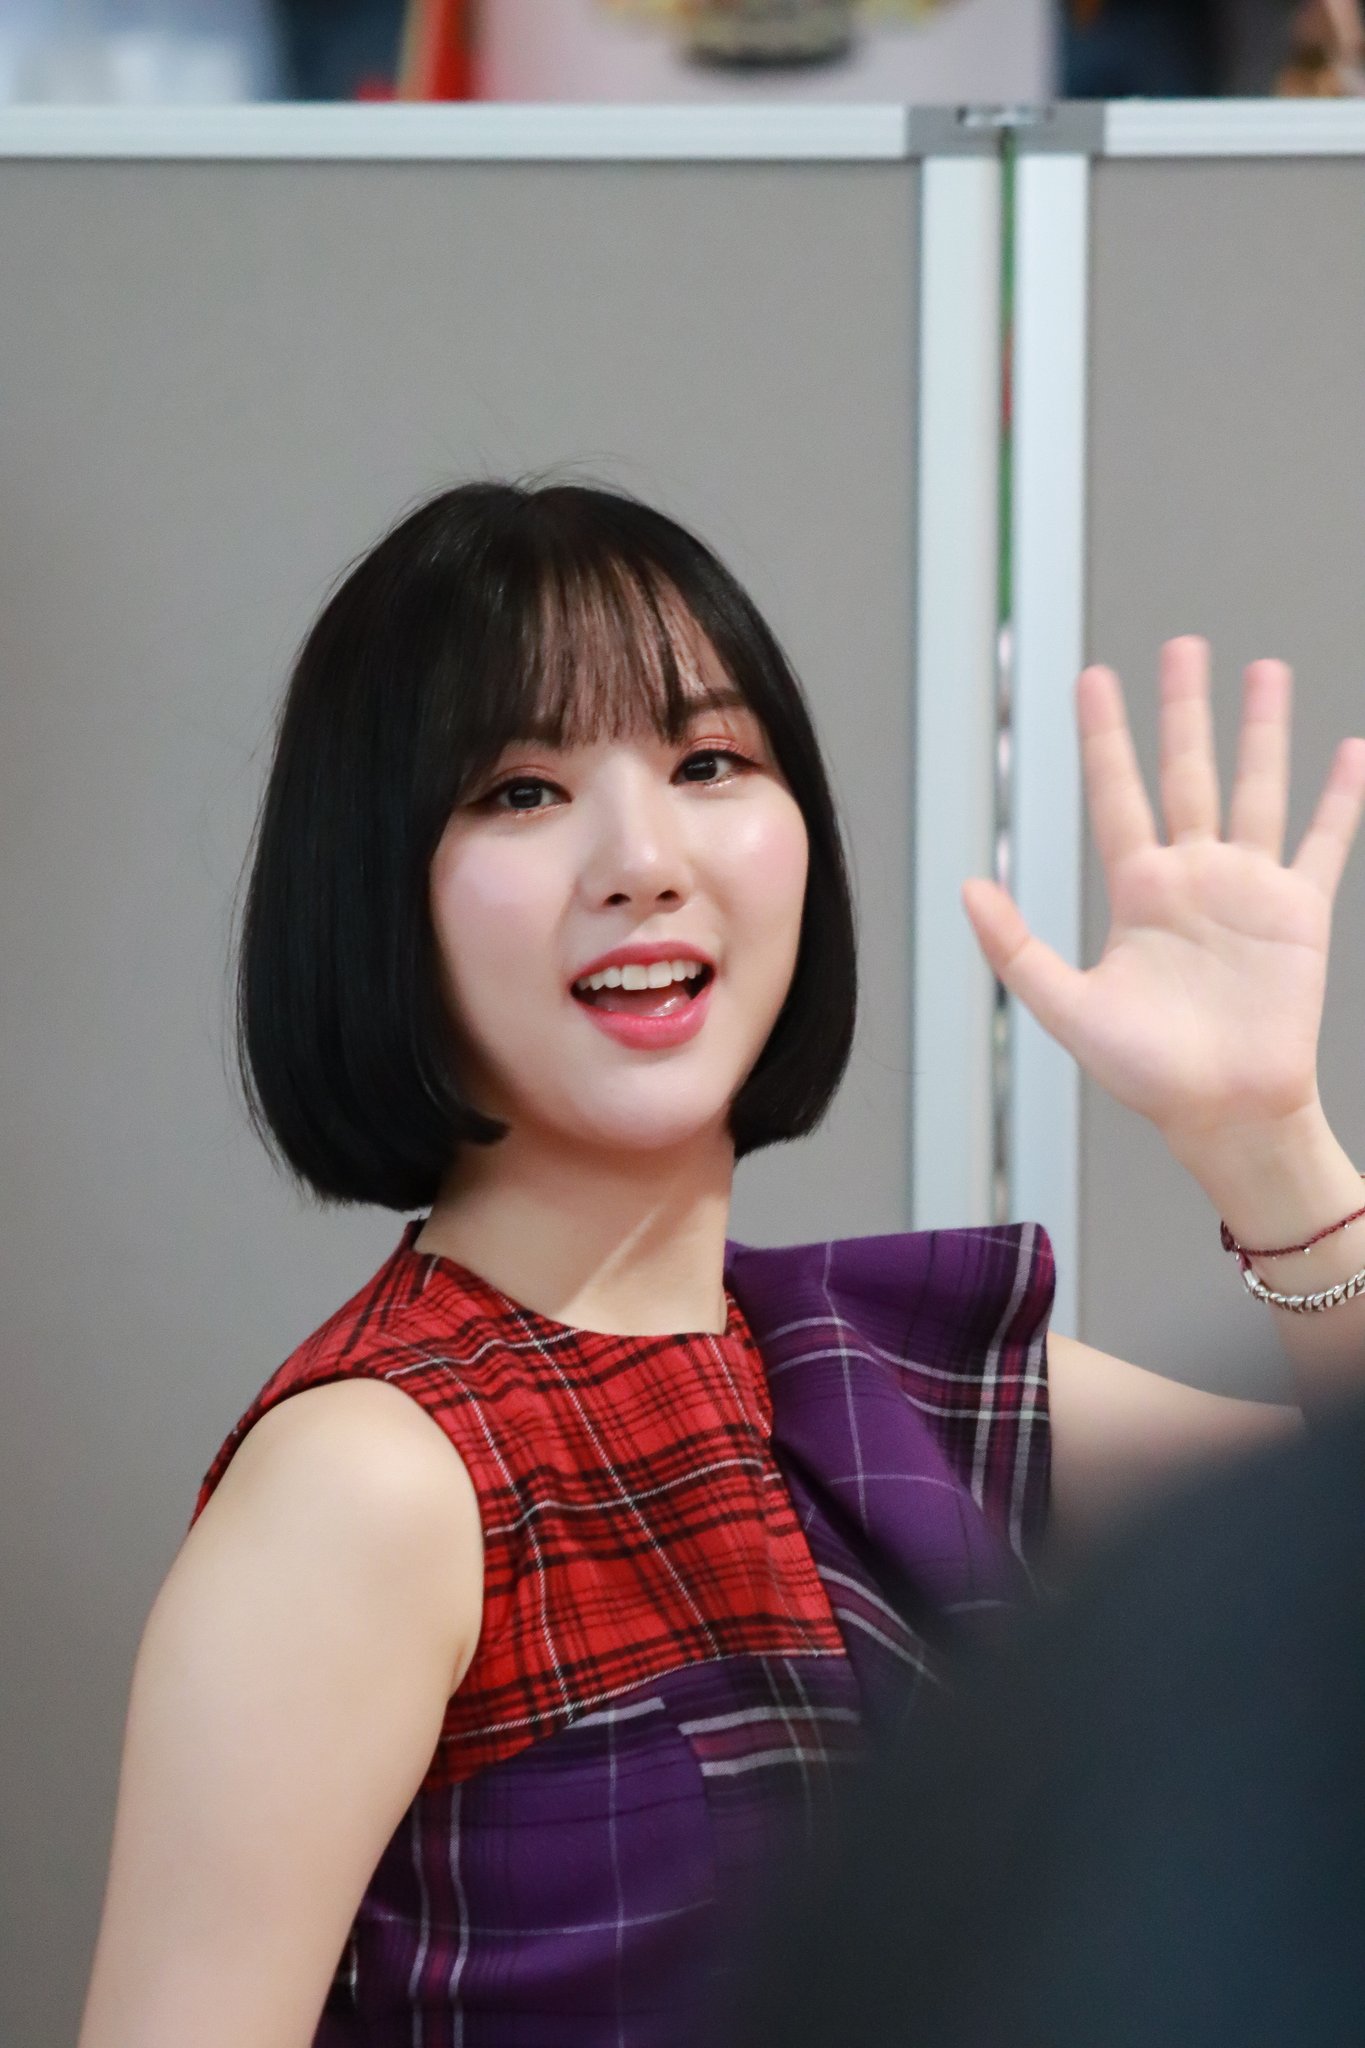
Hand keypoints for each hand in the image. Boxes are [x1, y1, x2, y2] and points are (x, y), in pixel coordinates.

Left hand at [962, 637, 1364, 1160]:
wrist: (1224, 1112)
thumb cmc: (1147, 1072)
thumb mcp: (1067, 1008)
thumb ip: (1015, 949)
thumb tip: (968, 888)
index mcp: (1137, 893)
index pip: (1116, 795)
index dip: (1106, 738)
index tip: (1094, 679)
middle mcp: (1192, 877)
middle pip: (1187, 772)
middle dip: (1183, 710)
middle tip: (1181, 647)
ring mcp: (1248, 889)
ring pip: (1256, 788)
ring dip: (1261, 731)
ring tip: (1263, 670)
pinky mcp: (1299, 913)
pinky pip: (1323, 842)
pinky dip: (1338, 798)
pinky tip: (1348, 751)